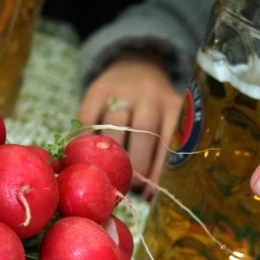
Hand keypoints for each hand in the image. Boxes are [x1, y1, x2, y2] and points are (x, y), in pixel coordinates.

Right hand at [79, 53, 181, 195]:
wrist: (135, 65)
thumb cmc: (154, 110)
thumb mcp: (166, 122)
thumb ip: (161, 151)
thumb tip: (149, 195)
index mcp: (173, 106)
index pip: (170, 140)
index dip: (159, 170)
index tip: (150, 193)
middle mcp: (151, 95)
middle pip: (144, 131)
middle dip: (136, 164)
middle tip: (130, 185)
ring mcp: (124, 89)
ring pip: (116, 124)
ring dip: (111, 154)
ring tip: (109, 174)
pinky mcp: (98, 88)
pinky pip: (90, 117)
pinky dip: (85, 139)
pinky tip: (85, 156)